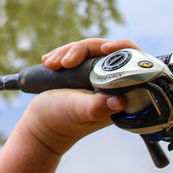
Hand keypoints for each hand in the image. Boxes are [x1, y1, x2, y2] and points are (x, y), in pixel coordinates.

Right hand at [18, 38, 138, 155]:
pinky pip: (78, 53)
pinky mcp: (84, 73)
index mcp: (121, 94)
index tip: (104, 48)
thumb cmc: (59, 120)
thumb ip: (97, 107)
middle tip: (63, 63)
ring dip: (67, 52)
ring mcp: (98, 78)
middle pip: (107, 51)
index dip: (121, 49)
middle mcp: (114, 85)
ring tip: (50, 64)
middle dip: (82, 50)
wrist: (42, 123)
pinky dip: (63, 54)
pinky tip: (49, 61)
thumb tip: (120, 101)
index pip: (131, 62)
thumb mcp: (77, 111)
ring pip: (89, 50)